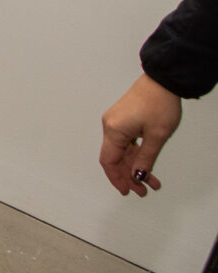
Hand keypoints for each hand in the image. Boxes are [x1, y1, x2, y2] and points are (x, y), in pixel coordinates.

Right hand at [100, 72, 181, 195]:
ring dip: (134, 166)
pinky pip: (125, 142)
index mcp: (114, 130)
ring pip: (121, 151)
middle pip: (114, 158)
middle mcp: (110, 126)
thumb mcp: (156, 136)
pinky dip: (135, 154)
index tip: (127, 190)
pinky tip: (145, 163)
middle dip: (128, 175)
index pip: (109, 161)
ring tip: (150, 179)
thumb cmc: (159, 103)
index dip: (117, 178)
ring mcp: (116, 121)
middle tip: (141, 189)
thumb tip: (137, 175)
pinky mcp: (123, 119)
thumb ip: (145, 158)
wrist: (162, 81)